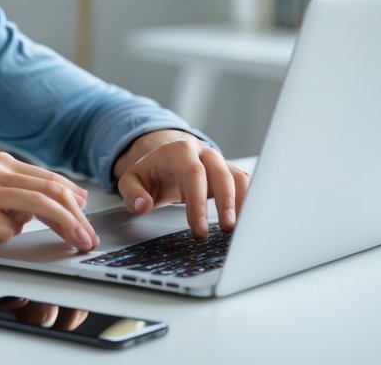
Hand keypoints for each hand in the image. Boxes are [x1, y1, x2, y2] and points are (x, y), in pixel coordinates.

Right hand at [0, 152, 97, 251]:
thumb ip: (6, 196)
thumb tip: (38, 212)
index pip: (49, 179)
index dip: (74, 201)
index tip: (87, 220)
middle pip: (51, 189)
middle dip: (77, 216)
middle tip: (89, 238)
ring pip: (37, 204)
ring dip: (62, 225)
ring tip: (76, 242)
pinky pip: (3, 226)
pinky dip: (11, 235)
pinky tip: (2, 239)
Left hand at [113, 130, 248, 238]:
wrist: (166, 159)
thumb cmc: (152, 172)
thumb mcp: (132, 179)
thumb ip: (133, 193)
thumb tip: (142, 206)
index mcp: (179, 151)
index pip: (192, 174)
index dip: (197, 202)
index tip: (198, 229)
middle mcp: (203, 153)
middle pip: (220, 174)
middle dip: (225, 202)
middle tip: (226, 228)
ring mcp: (219, 162)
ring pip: (238, 177)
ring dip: (242, 202)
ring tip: (241, 228)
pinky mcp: (229, 173)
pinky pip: (245, 184)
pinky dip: (249, 202)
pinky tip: (247, 221)